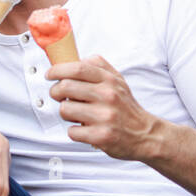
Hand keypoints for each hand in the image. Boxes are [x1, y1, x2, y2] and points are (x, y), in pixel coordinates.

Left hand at [47, 55, 161, 160]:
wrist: (145, 134)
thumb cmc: (126, 107)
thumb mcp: (117, 81)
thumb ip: (98, 66)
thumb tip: (73, 59)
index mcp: (109, 80)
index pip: (77, 68)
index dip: (57, 70)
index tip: (50, 74)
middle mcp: (108, 96)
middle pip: (65, 87)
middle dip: (55, 92)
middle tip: (59, 96)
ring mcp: (104, 116)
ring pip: (65, 109)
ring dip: (66, 113)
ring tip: (76, 114)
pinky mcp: (101, 136)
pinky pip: (72, 131)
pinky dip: (74, 131)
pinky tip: (85, 129)